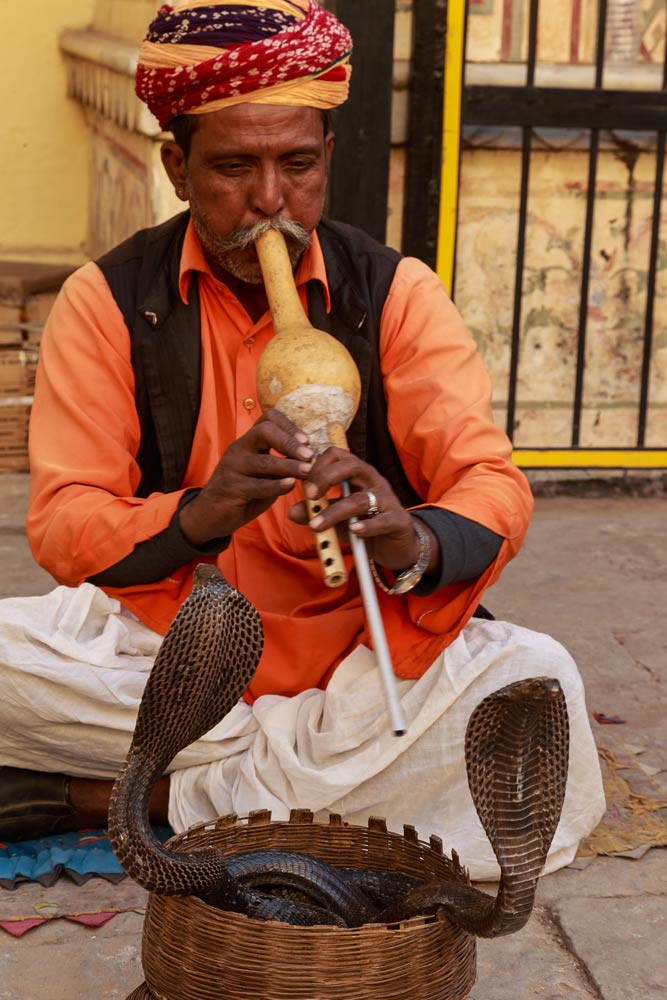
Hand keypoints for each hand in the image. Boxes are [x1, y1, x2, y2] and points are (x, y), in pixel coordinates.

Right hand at [179, 409, 314, 546]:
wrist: (211, 514)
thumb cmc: (244, 492)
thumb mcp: (263, 474)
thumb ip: (282, 465)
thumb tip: (312, 460)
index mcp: (248, 441)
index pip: (269, 419)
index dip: (290, 426)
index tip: (307, 441)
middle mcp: (239, 449)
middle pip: (265, 431)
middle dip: (290, 442)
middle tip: (310, 455)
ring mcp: (233, 467)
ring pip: (264, 461)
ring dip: (289, 466)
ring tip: (308, 471)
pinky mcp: (231, 488)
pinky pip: (257, 485)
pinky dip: (276, 485)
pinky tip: (290, 485)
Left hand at [288, 447, 438, 573]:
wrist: (396, 546)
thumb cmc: (364, 524)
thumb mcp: (336, 518)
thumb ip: (316, 512)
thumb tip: (291, 511)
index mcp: (358, 474)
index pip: (338, 455)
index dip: (318, 464)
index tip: (302, 482)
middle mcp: (373, 482)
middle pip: (351, 467)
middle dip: (327, 477)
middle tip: (309, 495)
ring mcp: (387, 500)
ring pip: (360, 499)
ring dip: (335, 512)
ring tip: (316, 525)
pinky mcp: (398, 521)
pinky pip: (382, 520)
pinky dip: (368, 525)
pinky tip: (355, 531)